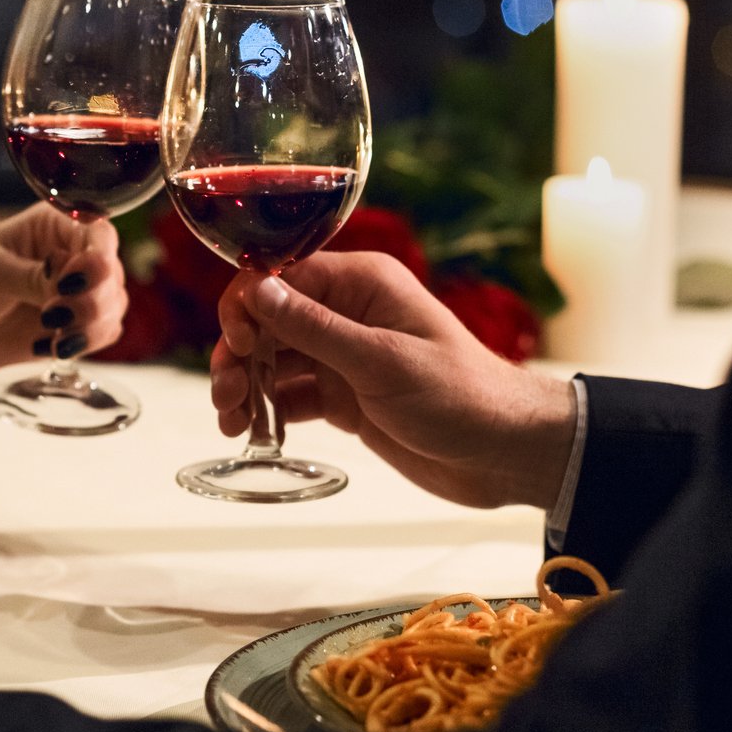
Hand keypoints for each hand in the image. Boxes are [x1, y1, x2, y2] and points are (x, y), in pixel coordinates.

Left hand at [0, 205, 124, 372]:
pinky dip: (86, 343)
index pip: (97, 233)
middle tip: (55, 316)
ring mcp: (73, 293)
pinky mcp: (70, 327)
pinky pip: (102, 333)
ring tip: (53, 336)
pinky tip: (49, 347)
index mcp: (50, 224)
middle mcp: (69, 254)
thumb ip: (33, 276)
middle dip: (93, 299)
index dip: (97, 259)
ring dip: (91, 325)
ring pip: (113, 306)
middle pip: (111, 272)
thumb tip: (74, 281)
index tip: (76, 283)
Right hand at [212, 252, 576, 509]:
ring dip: (247, 387)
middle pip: (269, 322)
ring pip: (275, 361)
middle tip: (226, 396)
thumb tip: (256, 291)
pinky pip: (293, 396)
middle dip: (239, 355)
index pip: (280, 278)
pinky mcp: (346, 396)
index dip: (247, 308)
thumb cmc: (461, 396)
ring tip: (232, 422)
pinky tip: (254, 432)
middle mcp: (348, 312)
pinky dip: (269, 412)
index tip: (238, 346)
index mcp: (361, 284)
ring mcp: (345, 356)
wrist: (505, 453)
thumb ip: (314, 328)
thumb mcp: (381, 361)